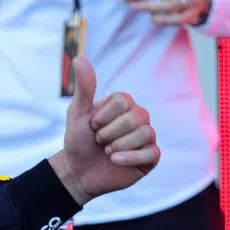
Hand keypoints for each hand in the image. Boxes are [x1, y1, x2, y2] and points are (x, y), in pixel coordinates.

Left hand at [50, 56, 159, 205]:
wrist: (78, 172)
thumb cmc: (79, 140)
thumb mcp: (77, 113)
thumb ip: (84, 87)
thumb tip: (79, 57)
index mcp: (124, 104)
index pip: (124, 101)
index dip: (103, 116)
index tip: (92, 126)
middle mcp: (139, 117)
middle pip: (136, 117)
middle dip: (110, 133)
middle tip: (99, 141)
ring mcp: (147, 137)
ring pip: (145, 134)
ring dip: (118, 146)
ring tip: (107, 152)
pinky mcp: (151, 157)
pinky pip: (151, 153)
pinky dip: (129, 158)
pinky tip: (115, 161)